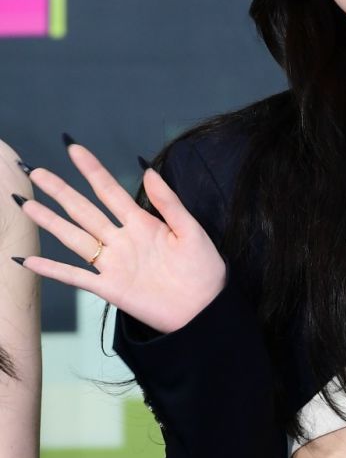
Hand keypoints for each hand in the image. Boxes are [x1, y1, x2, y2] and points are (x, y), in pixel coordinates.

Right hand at [12, 141, 226, 334]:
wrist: (206, 308)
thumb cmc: (204, 269)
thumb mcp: (190, 230)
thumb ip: (169, 203)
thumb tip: (149, 170)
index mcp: (142, 223)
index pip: (110, 191)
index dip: (92, 170)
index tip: (74, 149)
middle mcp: (122, 240)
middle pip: (84, 211)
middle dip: (61, 191)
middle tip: (38, 172)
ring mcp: (114, 263)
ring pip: (74, 238)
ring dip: (51, 222)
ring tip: (27, 205)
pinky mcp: (110, 288)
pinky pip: (75, 277)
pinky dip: (52, 269)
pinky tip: (30, 260)